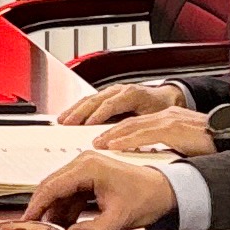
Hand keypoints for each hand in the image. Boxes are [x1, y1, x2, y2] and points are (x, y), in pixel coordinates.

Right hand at [32, 151, 181, 229]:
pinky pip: (69, 194)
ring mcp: (85, 169)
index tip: (26, 221)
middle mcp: (83, 163)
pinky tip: (63, 226)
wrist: (164, 191)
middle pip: (51, 187)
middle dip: (41, 209)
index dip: (36, 205)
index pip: (52, 186)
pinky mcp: (88, 178)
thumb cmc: (145, 197)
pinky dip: (65, 210)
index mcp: (87, 167)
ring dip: (53, 211)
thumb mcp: (117, 220)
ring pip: (59, 192)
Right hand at [60, 79, 183, 126]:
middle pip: (95, 100)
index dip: (98, 116)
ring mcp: (113, 91)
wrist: (167, 98)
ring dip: (75, 109)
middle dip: (80, 112)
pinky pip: (90, 100)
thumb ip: (137, 127)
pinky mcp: (108, 95)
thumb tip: (123, 139)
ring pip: (90, 98)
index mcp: (132, 94)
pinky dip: (78, 107)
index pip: (110, 105)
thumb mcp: (153, 120)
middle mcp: (120, 90)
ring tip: (63, 120)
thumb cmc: (161, 110)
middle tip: (67, 124)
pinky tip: (69, 115)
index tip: (87, 126)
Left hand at [95, 107, 215, 155]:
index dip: (112, 127)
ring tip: (97, 142)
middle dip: (105, 126)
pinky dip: (127, 139)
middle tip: (89, 136)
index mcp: (166, 117)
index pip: (133, 120)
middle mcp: (164, 114)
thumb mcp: (181, 144)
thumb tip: (146, 160)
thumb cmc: (211, 143)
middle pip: (128, 118)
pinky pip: (144, 132)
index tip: (97, 135)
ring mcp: (168, 119)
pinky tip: (114, 145)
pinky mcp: (173, 128)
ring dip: (111, 133)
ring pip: (132, 123)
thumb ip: (163, 147)